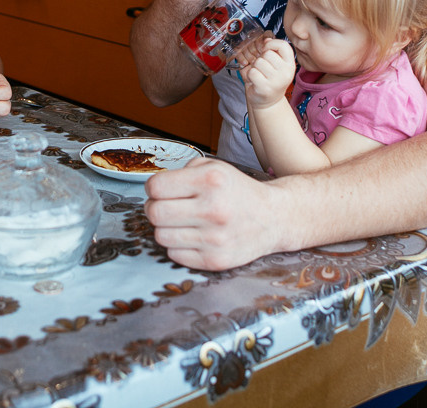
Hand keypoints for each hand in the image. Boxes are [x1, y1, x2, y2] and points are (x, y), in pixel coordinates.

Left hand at [144, 157, 281, 269]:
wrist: (274, 218)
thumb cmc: (238, 191)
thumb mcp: (214, 167)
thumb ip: (182, 172)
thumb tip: (153, 190)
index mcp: (211, 180)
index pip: (156, 187)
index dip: (153, 188)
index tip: (161, 190)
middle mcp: (213, 209)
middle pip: (154, 213)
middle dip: (154, 208)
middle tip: (166, 206)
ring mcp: (215, 238)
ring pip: (161, 236)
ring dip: (166, 228)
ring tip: (181, 222)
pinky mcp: (215, 260)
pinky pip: (174, 255)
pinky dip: (178, 245)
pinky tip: (192, 236)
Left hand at [241, 38, 294, 107]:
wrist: (268, 102)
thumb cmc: (270, 80)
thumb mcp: (277, 65)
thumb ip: (273, 51)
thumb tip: (266, 39)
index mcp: (290, 64)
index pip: (284, 45)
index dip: (272, 44)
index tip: (266, 50)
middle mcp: (286, 72)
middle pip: (268, 53)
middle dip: (261, 59)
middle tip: (263, 68)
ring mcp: (276, 81)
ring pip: (258, 62)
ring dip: (255, 67)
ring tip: (260, 75)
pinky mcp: (265, 88)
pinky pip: (252, 72)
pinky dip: (250, 75)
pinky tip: (255, 81)